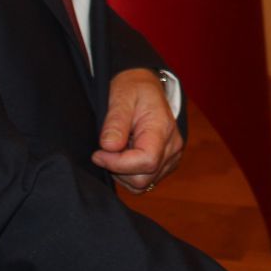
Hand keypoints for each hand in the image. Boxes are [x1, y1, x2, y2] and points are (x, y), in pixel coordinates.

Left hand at [92, 67, 183, 192]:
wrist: (145, 86)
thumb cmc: (133, 89)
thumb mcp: (121, 97)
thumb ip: (115, 122)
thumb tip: (109, 147)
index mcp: (163, 129)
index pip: (146, 161)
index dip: (118, 163)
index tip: (98, 152)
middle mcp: (172, 147)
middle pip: (143, 178)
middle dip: (118, 168)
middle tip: (106, 148)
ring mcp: (171, 157)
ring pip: (142, 184)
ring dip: (122, 172)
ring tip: (118, 147)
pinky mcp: (165, 164)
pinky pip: (145, 181)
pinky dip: (129, 172)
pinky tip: (125, 153)